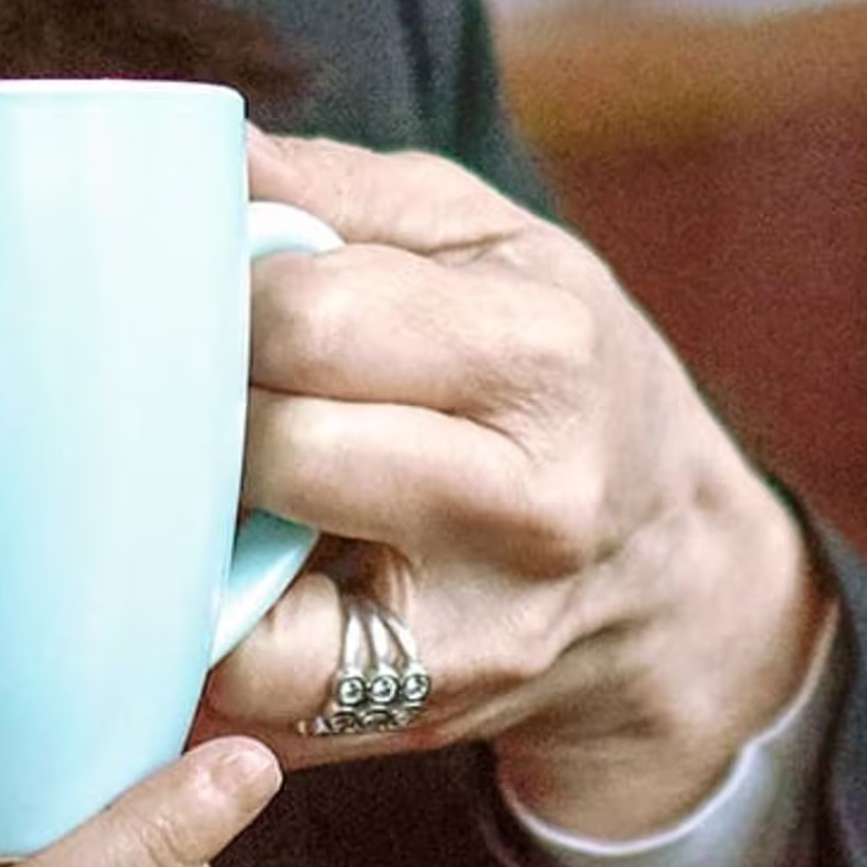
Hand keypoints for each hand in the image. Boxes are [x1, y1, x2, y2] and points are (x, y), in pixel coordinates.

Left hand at [203, 130, 830, 838]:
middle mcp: (524, 502)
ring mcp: (473, 629)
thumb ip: (340, 189)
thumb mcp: (488, 239)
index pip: (314, 316)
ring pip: (250, 586)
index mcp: (544, 352)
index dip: (228, 294)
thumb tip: (208, 152)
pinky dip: (214, 622)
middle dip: (206, 404)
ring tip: (213, 467)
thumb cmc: (555, 365)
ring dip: (198, 519)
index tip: (217, 288)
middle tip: (196, 378)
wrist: (670, 566)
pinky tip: (233, 561)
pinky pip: (255, 683)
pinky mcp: (415, 714)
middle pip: (277, 445)